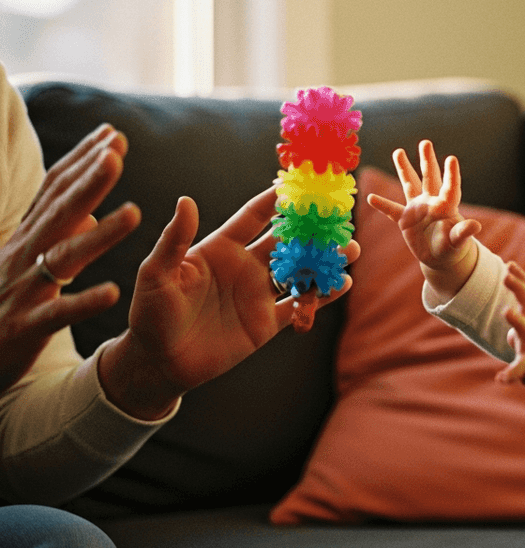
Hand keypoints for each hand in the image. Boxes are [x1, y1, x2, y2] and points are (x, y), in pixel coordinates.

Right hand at [0, 124, 139, 392]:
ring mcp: (24, 289)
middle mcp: (24, 256)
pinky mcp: (26, 326)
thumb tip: (91, 214)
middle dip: (90, 180)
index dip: (83, 161)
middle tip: (118, 150)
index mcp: (27, 239)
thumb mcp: (29, 266)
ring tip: (136, 213)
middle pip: (61, 211)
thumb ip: (58, 238)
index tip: (113, 134)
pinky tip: (114, 293)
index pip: (56, 191)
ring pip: (65, 257)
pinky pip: (59, 313)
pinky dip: (85, 302)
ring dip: (101, 235)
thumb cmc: (2, 306)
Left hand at [98, 187, 360, 419]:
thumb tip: (187, 201)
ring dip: (325, 260)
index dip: (273, 201)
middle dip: (312, 229)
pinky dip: (323, 296)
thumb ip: (175, 239)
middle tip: (339, 217)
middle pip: (286, 241)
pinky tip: (343, 284)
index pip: (252, 218)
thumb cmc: (150, 313)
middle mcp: (244, 266)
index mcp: (219, 248)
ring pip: (300, 271)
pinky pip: (300, 305)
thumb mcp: (156, 274)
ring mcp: (258, 294)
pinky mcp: (267, 323)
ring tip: (351, 250)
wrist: (159, 362)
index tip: (298, 185)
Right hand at [366, 139, 479, 297]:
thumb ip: (463, 233)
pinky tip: (370, 198)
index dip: (451, 174)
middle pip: (430, 178)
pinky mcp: (405, 219)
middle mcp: (431, 202)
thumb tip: (476, 226)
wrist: (439, 257)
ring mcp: (417, 208)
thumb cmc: (452, 247)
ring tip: (398, 151)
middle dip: (428, 161)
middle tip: (426, 143)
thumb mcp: (458, 242)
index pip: (450, 187)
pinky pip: (392, 210)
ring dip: (404, 169)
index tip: (451, 158)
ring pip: (410, 184)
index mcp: (446, 206)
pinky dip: (382, 205)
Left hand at [497, 261, 524, 419]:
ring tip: (507, 311)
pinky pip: (521, 369)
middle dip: (520, 290)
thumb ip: (522, 297)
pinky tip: (500, 379)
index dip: (520, 279)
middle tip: (506, 277)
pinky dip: (511, 375)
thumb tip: (511, 267)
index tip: (509, 264)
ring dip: (519, 321)